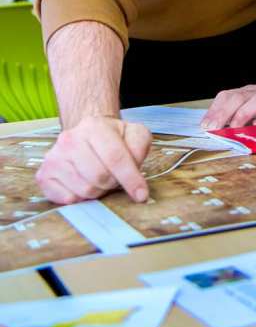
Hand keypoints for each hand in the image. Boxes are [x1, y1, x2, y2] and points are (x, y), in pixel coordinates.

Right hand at [36, 116, 151, 204]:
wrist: (86, 135)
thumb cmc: (113, 138)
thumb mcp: (134, 134)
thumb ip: (140, 147)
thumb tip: (134, 171)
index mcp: (94, 126)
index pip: (115, 158)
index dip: (131, 179)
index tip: (141, 195)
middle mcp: (70, 140)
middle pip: (99, 177)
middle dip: (113, 183)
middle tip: (114, 177)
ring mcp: (53, 158)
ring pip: (84, 190)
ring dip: (98, 191)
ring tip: (100, 179)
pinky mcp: (43, 175)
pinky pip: (67, 199)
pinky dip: (81, 198)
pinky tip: (84, 184)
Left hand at [201, 71, 255, 129]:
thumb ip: (239, 111)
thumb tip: (216, 126)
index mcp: (249, 92)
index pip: (227, 96)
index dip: (214, 110)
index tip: (204, 125)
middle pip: (238, 98)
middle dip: (223, 113)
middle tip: (213, 129)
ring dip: (243, 114)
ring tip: (233, 127)